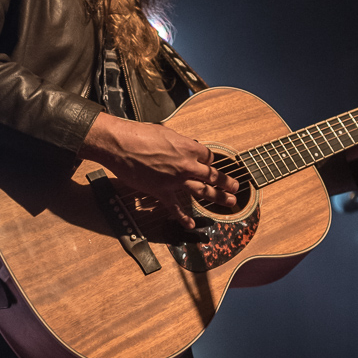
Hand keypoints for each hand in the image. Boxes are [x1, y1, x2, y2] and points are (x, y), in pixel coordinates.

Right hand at [80, 113, 238, 228]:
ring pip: (202, 191)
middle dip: (225, 182)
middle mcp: (186, 165)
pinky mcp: (162, 192)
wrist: (121, 145)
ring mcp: (176, 180)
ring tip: (230, 202)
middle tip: (236, 187)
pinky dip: (184, 217)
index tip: (208, 164)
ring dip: (218, 197)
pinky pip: (176, 208)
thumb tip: (181, 147)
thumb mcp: (165, 132)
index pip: (208, 157)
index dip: (209, 161)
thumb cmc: (140, 134)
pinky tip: (192, 224)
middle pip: (212, 175)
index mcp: (188, 148)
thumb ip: (178, 143)